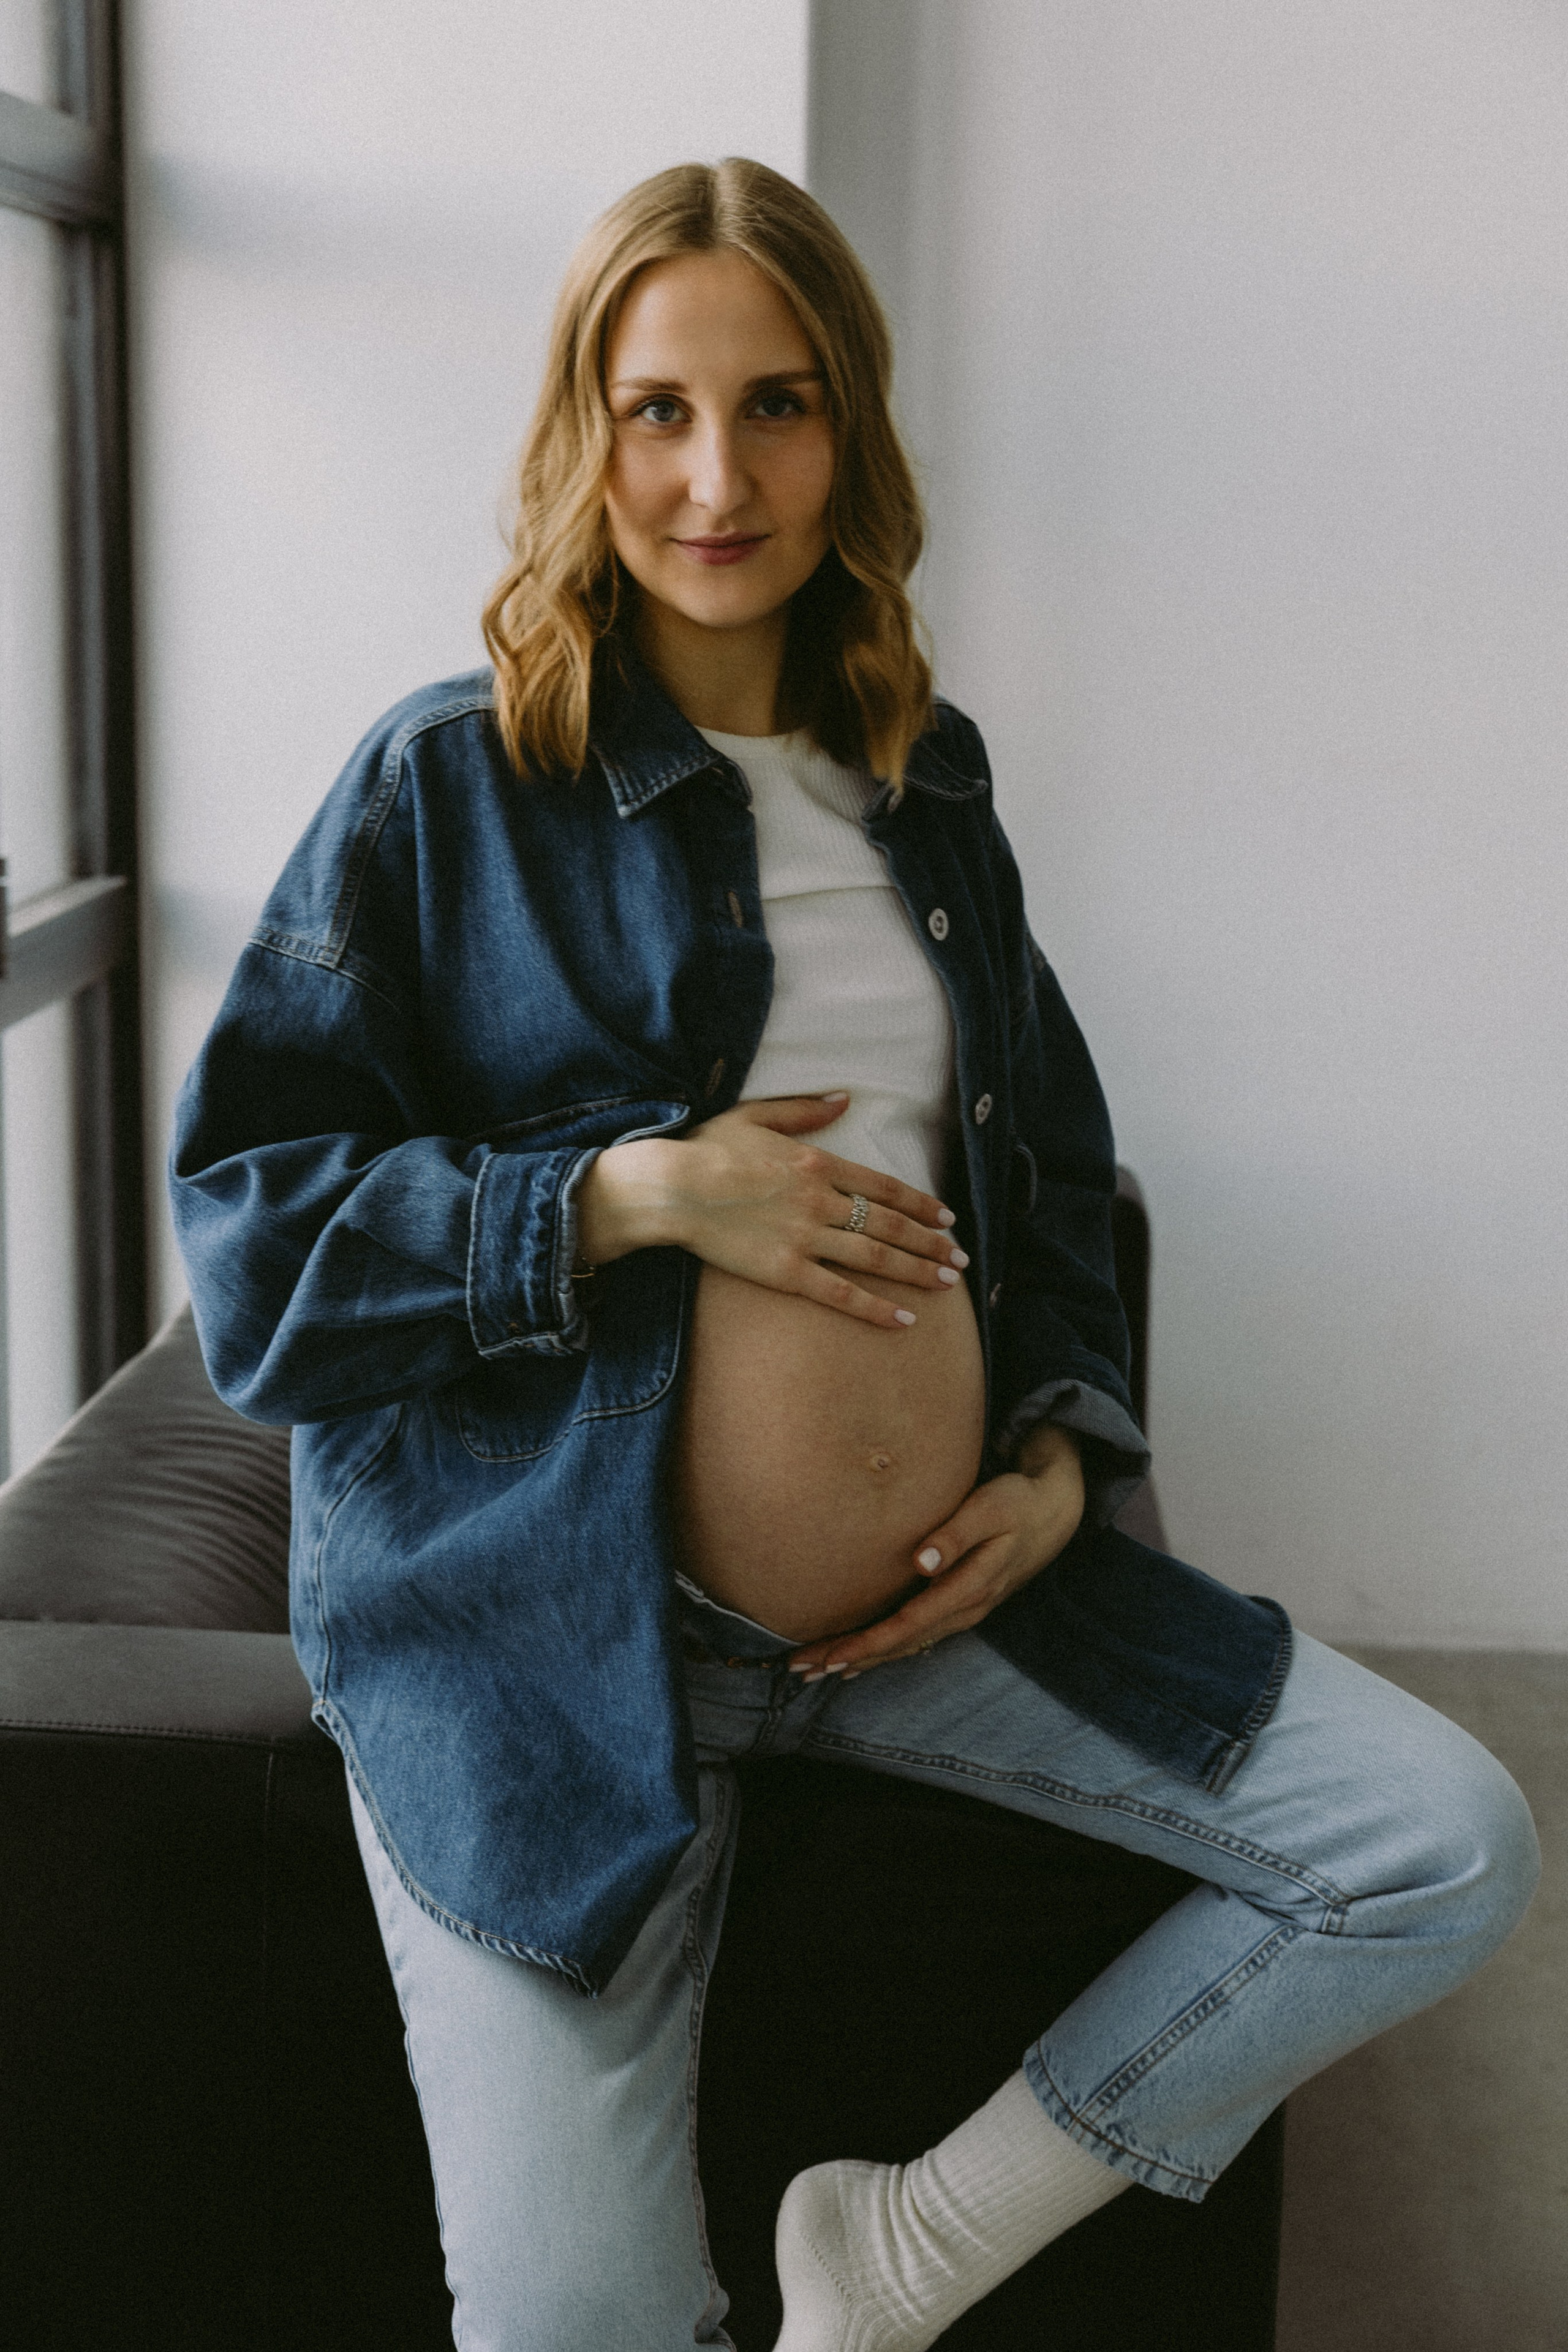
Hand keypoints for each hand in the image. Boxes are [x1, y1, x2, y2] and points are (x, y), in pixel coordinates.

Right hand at [574, 1092, 967, 1330]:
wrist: (671, 1188)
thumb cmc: (706, 1149)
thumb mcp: (755, 1115)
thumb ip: (804, 1109)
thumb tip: (844, 1098)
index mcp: (817, 1163)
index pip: (884, 1186)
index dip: (920, 1203)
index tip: (946, 1217)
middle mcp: (821, 1201)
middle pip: (889, 1224)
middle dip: (931, 1242)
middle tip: (960, 1256)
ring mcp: (805, 1238)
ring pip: (875, 1257)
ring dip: (917, 1270)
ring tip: (947, 1282)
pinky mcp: (786, 1272)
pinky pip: (841, 1294)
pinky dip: (876, 1308)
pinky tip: (904, 1320)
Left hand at [786, 1425, 1085, 1678]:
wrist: (1056, 1511)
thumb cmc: (1018, 1501)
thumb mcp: (990, 1508)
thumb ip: (956, 1534)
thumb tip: (921, 1562)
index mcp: (969, 1589)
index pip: (907, 1627)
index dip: (866, 1645)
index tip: (829, 1656)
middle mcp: (965, 1610)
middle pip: (900, 1645)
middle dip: (851, 1659)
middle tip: (801, 1670)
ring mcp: (964, 1611)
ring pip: (906, 1645)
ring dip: (863, 1659)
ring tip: (818, 1669)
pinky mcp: (960, 1604)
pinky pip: (917, 1636)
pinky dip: (885, 1649)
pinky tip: (861, 1657)